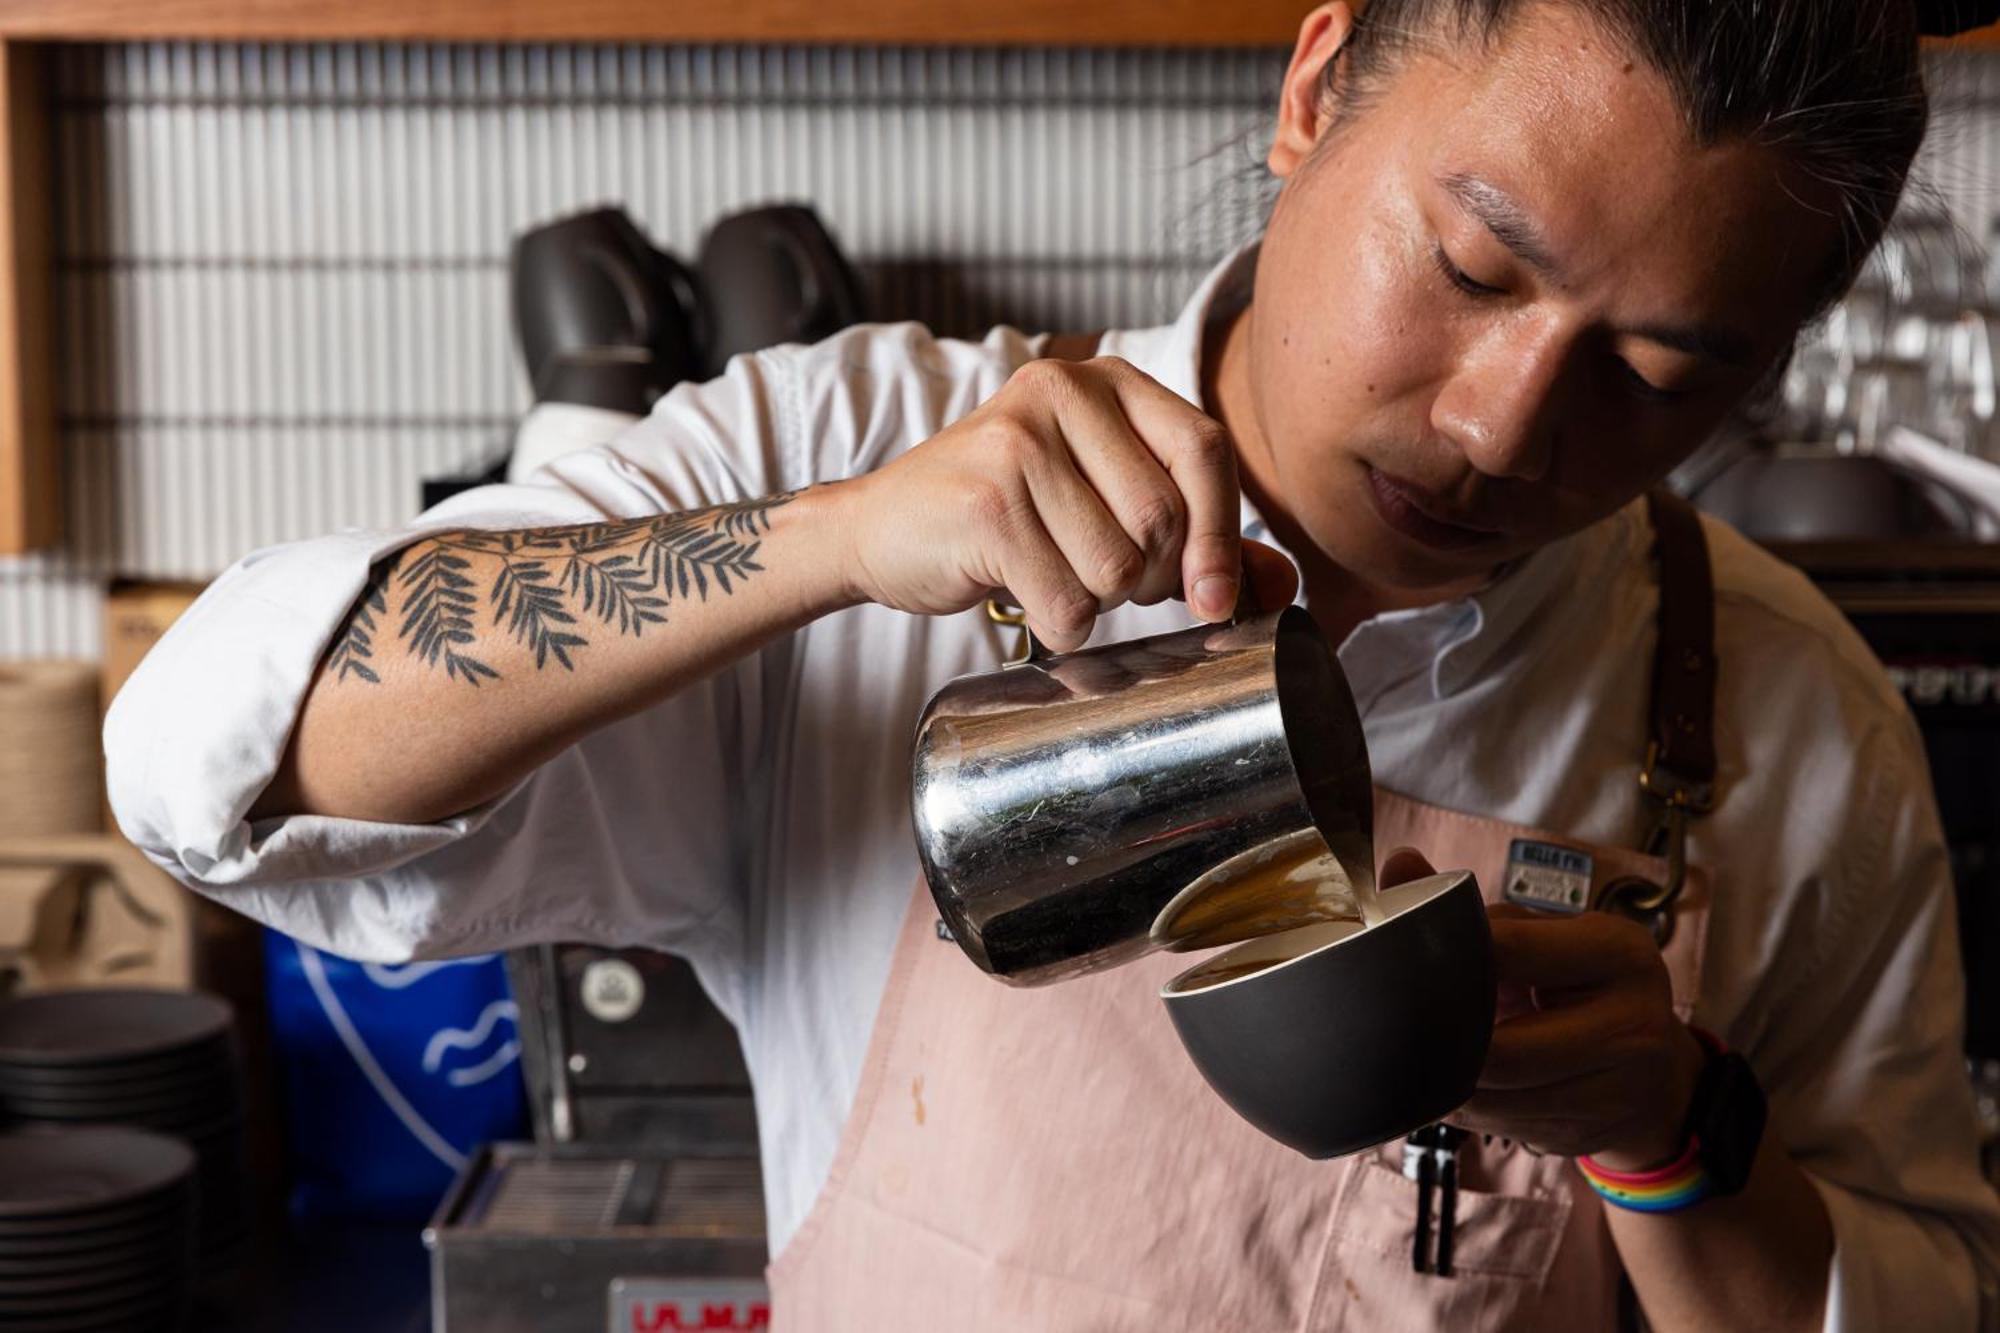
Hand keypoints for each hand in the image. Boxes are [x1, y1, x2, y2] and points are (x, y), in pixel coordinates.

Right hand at [836, 354, 1297, 651]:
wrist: (877, 530)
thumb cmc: (1001, 518)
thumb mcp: (1101, 505)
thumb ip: (1195, 537)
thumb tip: (1284, 586)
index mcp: (1103, 381)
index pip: (1204, 450)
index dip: (1222, 534)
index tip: (1214, 598)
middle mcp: (1061, 393)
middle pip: (1164, 519)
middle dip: (1146, 578)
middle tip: (1096, 575)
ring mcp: (1018, 445)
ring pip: (1117, 568)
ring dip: (1095, 603)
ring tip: (1048, 575)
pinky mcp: (986, 505)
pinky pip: (1066, 602)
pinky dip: (1055, 626)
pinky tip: (1019, 597)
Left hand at [1379, 848, 1706, 1169]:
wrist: (1658, 1077)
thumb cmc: (1581, 989)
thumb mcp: (1546, 939)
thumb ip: (1471, 910)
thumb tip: (1399, 863)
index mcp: (1617, 952)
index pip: (1507, 951)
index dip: (1448, 964)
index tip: (1406, 968)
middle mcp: (1632, 1020)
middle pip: (1501, 1048)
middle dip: (1443, 1043)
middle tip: (1400, 1030)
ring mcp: (1620, 1089)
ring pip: (1497, 1097)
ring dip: (1447, 1085)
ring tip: (1421, 1060)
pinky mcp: (1593, 1135)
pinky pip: (1505, 1127)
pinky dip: (1468, 1111)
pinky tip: (1454, 1091)